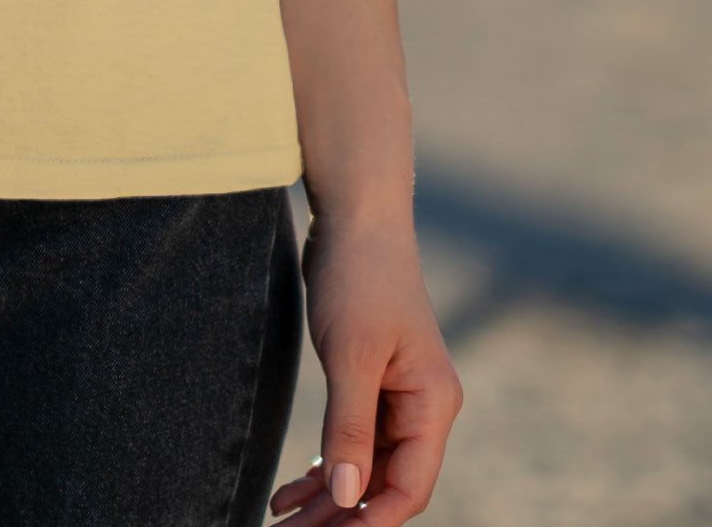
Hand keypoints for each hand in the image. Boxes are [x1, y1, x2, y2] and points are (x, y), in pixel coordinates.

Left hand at [270, 210, 461, 523]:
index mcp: (432, 405)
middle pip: (383, 484)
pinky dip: (323, 466)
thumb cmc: (360, 278)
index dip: (368, 522)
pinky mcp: (370, 382)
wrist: (355, 216)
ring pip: (363, 467)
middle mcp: (421, 408)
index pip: (408, 487)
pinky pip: (351, 440)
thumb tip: (347, 497)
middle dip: (339, 516)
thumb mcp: (351, 356)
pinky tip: (290, 489)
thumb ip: (350, 428)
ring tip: (279, 521)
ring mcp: (396, 397)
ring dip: (326, 497)